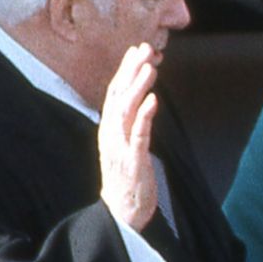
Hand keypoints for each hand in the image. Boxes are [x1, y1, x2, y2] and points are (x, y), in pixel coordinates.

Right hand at [99, 44, 159, 230]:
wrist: (121, 212)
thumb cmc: (126, 176)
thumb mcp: (124, 143)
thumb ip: (129, 121)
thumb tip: (140, 97)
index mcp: (108, 128)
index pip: (114, 92)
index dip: (125, 70)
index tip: (137, 49)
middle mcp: (110, 134)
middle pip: (118, 95)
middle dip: (131, 71)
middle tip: (145, 49)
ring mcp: (119, 147)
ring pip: (126, 110)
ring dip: (138, 87)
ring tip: (150, 68)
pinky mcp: (132, 161)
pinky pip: (138, 135)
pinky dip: (144, 116)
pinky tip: (153, 101)